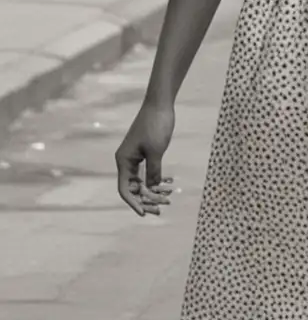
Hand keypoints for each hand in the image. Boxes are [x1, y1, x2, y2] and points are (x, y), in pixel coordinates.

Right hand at [115, 99, 175, 216]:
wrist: (160, 105)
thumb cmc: (156, 126)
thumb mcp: (156, 151)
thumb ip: (153, 171)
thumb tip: (152, 188)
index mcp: (124, 161)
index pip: (125, 189)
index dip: (133, 203)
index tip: (144, 214)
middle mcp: (126, 161)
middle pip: (134, 187)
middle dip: (147, 199)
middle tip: (164, 207)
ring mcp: (135, 157)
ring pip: (142, 180)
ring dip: (154, 190)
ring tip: (169, 197)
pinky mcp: (145, 153)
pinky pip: (149, 171)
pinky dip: (158, 178)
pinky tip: (170, 182)